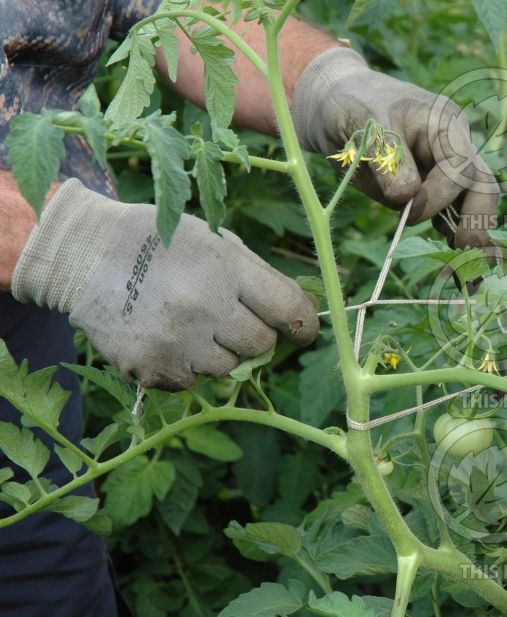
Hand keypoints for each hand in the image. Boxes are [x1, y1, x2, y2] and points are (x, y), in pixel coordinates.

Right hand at [11, 180, 319, 390]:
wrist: (84, 255)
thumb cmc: (161, 243)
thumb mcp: (215, 241)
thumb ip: (259, 277)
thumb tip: (305, 313)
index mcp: (224, 268)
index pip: (288, 309)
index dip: (303, 323)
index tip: (304, 329)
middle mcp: (203, 307)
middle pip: (261, 344)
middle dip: (254, 333)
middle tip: (229, 316)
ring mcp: (175, 341)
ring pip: (228, 368)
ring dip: (219, 351)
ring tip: (191, 323)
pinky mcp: (150, 367)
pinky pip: (191, 382)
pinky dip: (186, 366)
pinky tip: (166, 336)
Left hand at [291, 47, 498, 247]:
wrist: (339, 106)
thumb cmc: (353, 106)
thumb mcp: (366, 125)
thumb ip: (387, 158)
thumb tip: (407, 198)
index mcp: (445, 124)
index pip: (460, 166)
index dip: (439, 194)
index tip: (408, 213)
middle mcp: (456, 147)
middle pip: (482, 187)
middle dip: (476, 221)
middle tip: (462, 253)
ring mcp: (448, 171)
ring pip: (474, 206)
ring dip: (472, 237)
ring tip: (468, 275)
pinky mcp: (435, 192)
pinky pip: (455, 217)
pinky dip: (456, 239)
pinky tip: (456, 266)